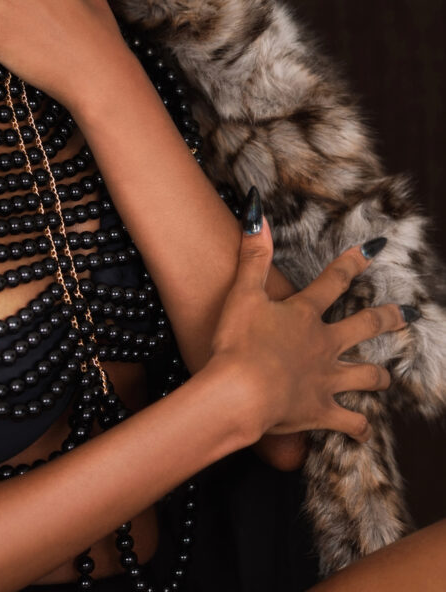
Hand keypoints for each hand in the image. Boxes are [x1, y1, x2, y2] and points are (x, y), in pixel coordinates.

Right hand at [208, 207, 410, 444]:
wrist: (241, 392)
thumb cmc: (239, 342)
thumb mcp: (242, 294)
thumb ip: (253, 256)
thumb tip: (258, 217)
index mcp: (305, 315)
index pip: (334, 280)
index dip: (353, 262)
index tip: (375, 249)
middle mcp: (324, 344)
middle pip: (365, 327)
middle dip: (388, 318)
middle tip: (407, 315)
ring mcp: (326, 380)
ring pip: (367, 376)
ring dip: (378, 376)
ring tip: (386, 376)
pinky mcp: (321, 411)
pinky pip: (350, 423)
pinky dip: (359, 428)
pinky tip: (364, 430)